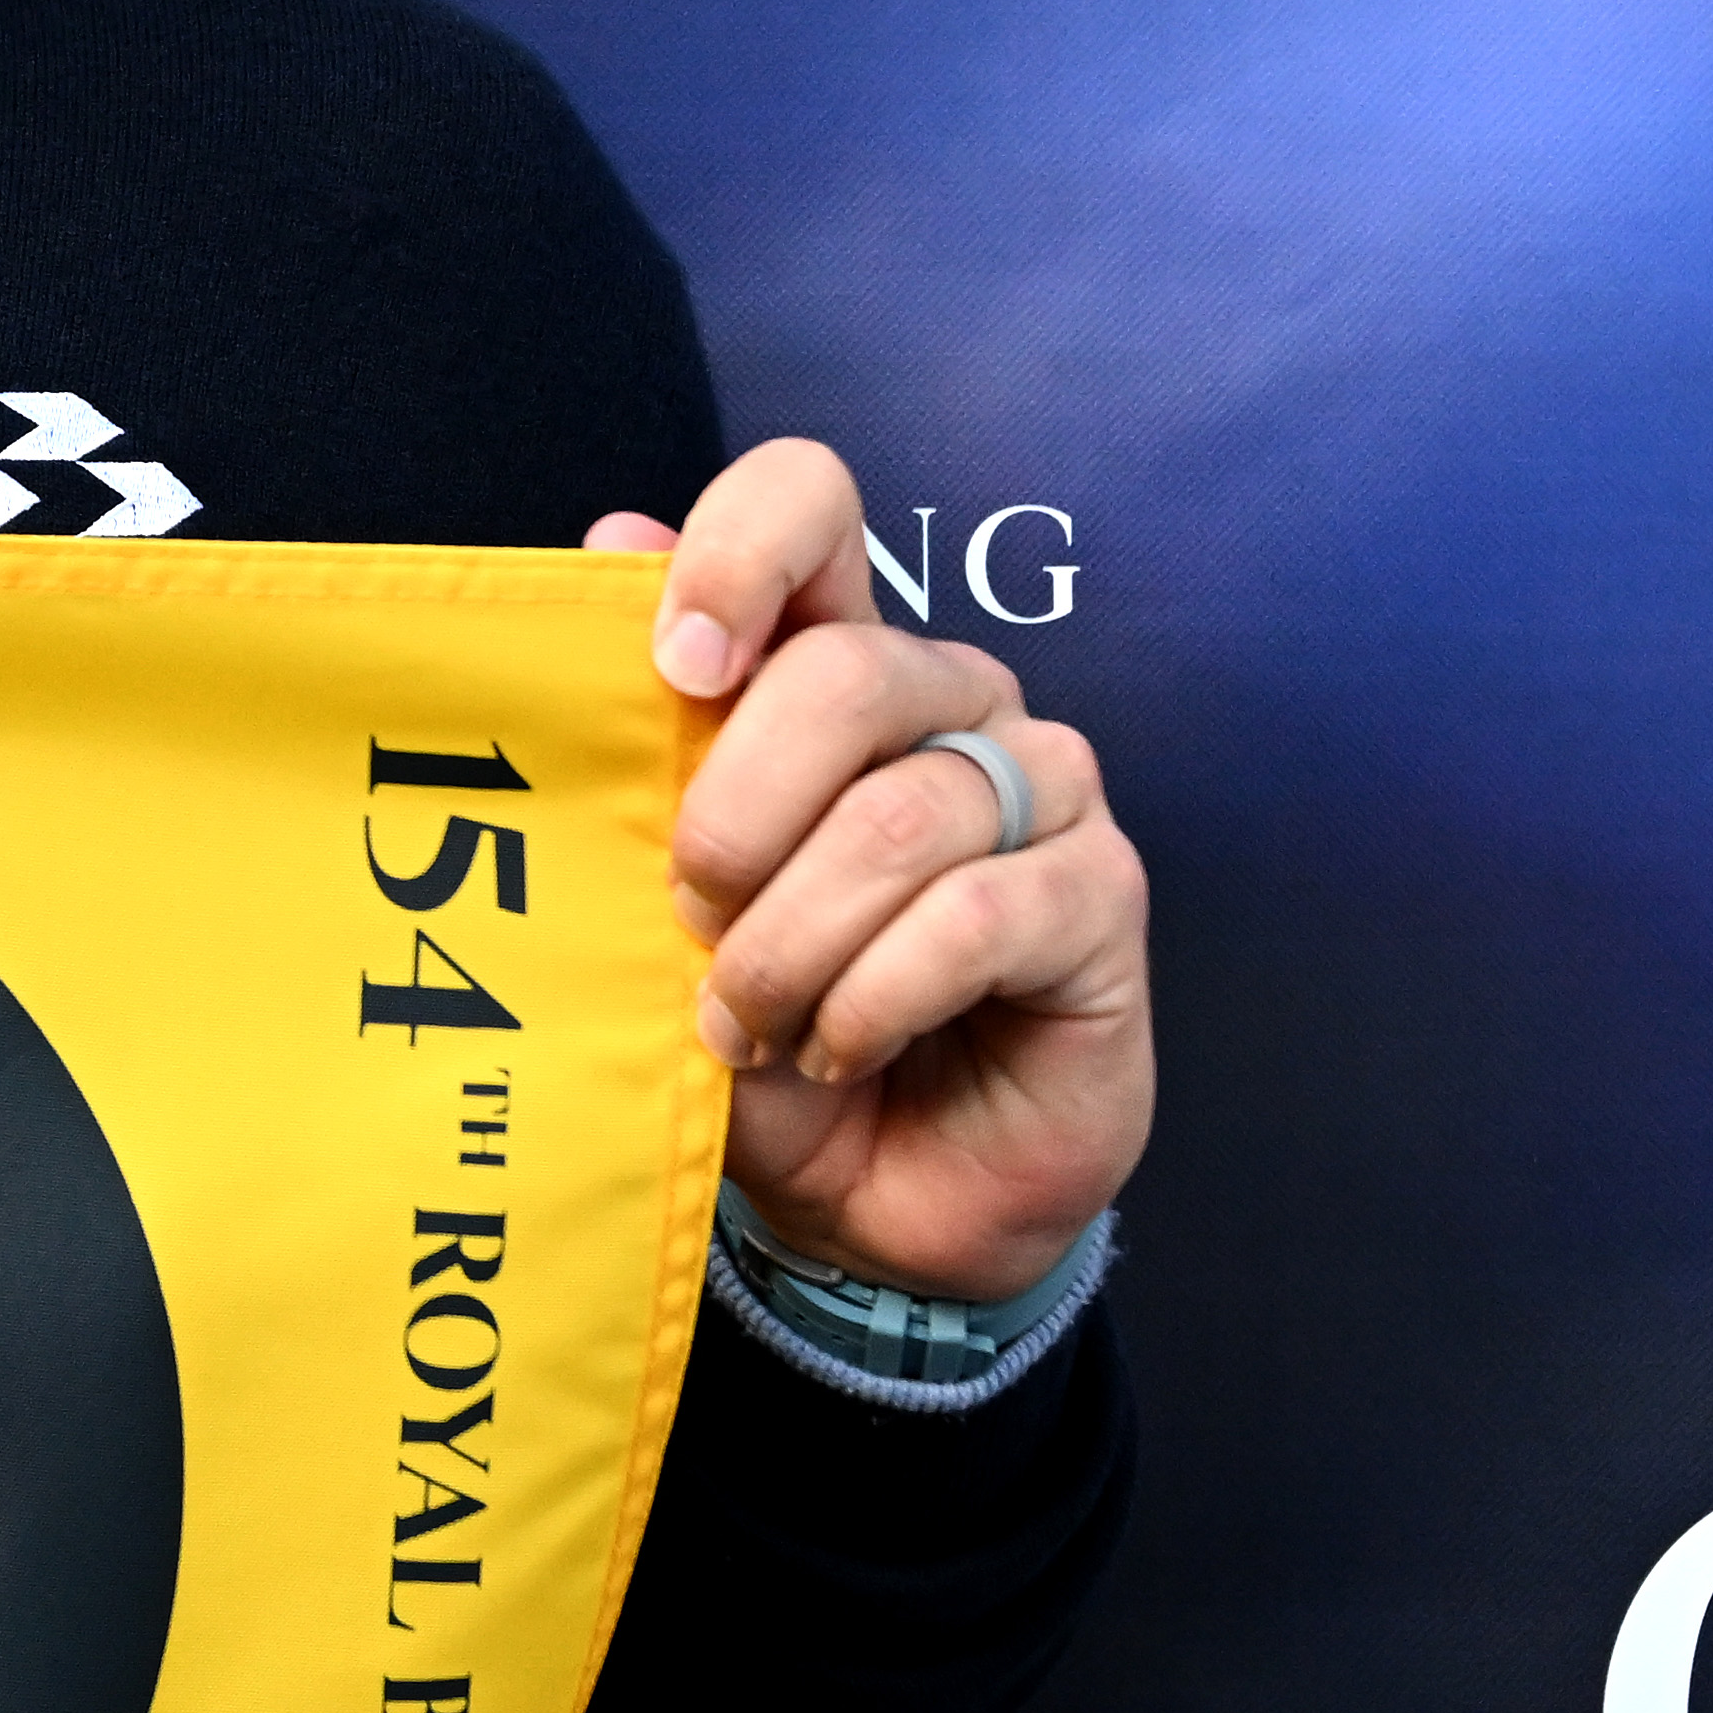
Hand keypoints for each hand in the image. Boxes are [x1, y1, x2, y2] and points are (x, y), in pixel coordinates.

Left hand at [594, 438, 1150, 1304]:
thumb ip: (651, 735)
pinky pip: (972, 919)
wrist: (873, 1204)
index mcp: (836, 664)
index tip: (675, 668)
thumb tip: (612, 533)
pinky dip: (874, 997)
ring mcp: (1040, 788)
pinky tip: (840, 1044)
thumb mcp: (673, 899)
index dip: (738, 555)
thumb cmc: (772, 1033)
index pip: (814, 508)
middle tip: (692, 926)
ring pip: (898, 819)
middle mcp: (950, 698)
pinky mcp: (1099, 895)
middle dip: (736, 820)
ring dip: (792, 945)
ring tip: (749, 1025)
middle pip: (845, 677)